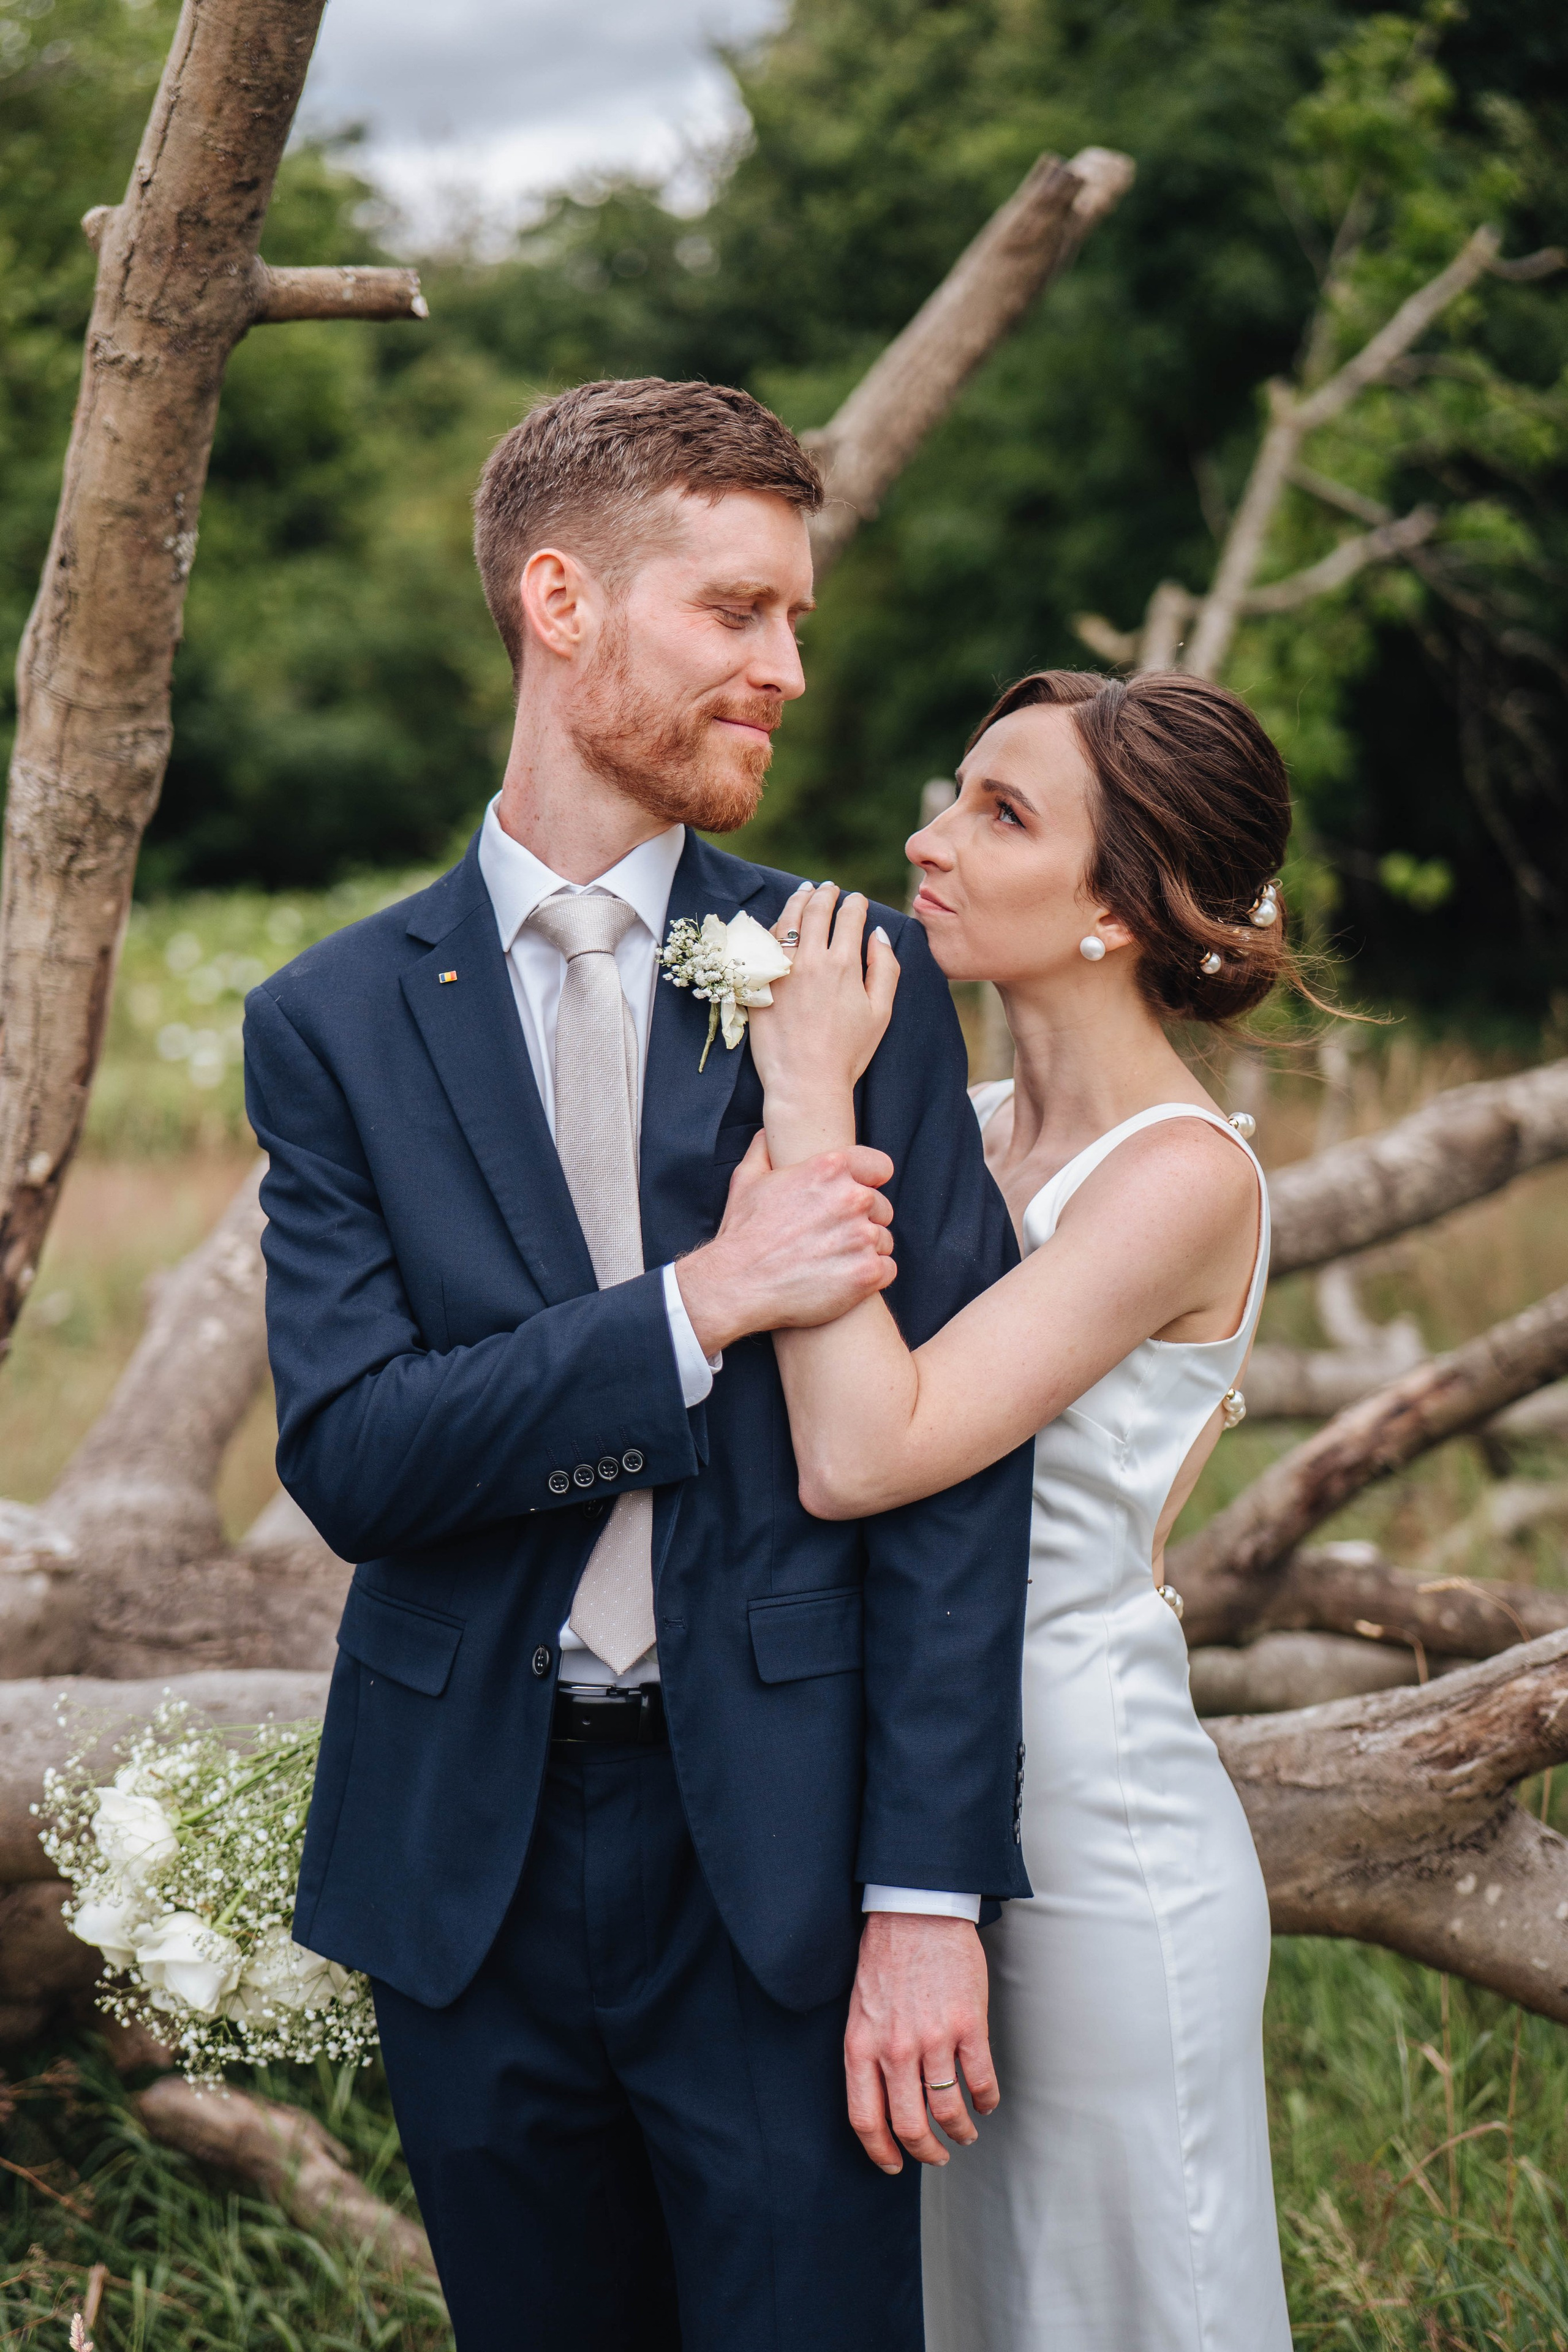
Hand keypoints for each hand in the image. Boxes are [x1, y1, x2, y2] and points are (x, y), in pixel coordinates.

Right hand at [675, 1132, 896, 1355]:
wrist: (737, 1285)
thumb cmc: (742, 1233)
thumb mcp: (746, 1179)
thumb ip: (764, 1150)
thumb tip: (768, 1134)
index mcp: (829, 1169)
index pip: (880, 1167)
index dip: (869, 1182)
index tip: (859, 1195)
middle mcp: (852, 1198)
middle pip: (882, 1207)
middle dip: (863, 1221)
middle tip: (832, 1238)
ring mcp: (862, 1237)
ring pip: (884, 1240)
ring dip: (865, 1250)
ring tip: (831, 1261)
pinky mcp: (867, 1272)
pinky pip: (887, 1269)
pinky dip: (870, 1277)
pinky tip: (841, 1279)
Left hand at [748, 884, 898, 1164]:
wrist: (805, 1081)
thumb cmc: (848, 1052)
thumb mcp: (881, 1012)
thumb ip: (885, 967)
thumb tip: (879, 933)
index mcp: (844, 964)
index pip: (849, 917)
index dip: (855, 903)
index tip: (857, 900)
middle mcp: (810, 959)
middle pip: (816, 910)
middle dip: (826, 894)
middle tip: (829, 888)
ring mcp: (780, 969)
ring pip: (787, 920)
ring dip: (798, 901)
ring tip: (804, 892)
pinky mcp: (758, 982)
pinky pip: (762, 942)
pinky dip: (774, 925)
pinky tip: (780, 922)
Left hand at [844, 1913, 997, 2172]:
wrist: (916, 1910)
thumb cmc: (885, 1956)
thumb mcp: (860, 2008)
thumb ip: (867, 2052)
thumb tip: (880, 2097)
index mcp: (861, 2045)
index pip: (865, 2118)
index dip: (880, 2151)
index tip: (893, 2164)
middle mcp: (895, 2049)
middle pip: (910, 2125)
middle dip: (926, 2152)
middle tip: (937, 2157)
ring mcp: (933, 2038)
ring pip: (947, 2110)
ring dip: (959, 2131)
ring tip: (965, 2133)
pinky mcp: (968, 2025)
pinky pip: (980, 2080)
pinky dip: (985, 2100)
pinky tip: (985, 2102)